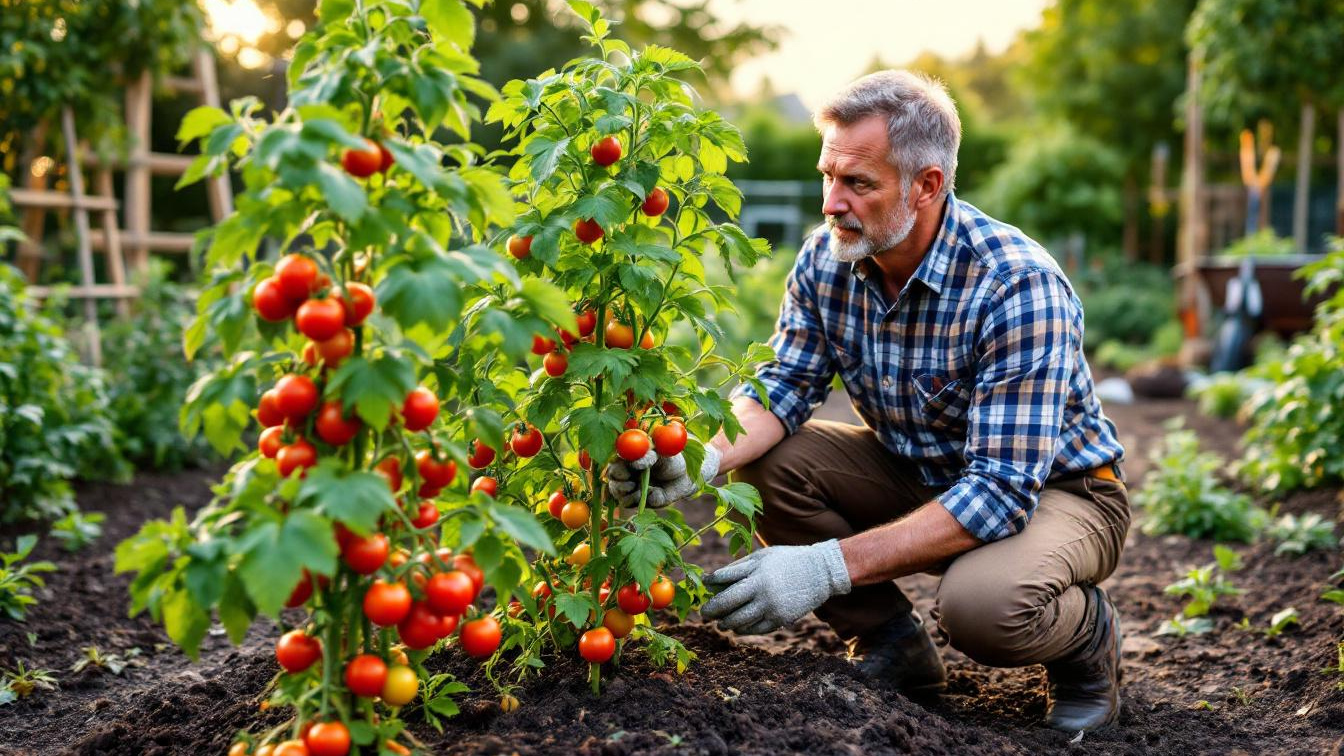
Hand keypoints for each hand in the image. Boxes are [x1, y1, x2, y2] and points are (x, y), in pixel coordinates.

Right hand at [606, 445, 720, 508]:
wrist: (683, 477)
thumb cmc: (672, 460)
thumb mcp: (662, 454)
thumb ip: (649, 457)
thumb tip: (635, 462)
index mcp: (628, 457)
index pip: (614, 461)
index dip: (617, 467)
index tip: (627, 471)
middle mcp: (624, 471)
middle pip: (611, 479)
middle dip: (619, 483)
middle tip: (632, 484)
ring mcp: (628, 486)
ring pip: (616, 493)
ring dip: (628, 493)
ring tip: (642, 489)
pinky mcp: (634, 500)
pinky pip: (628, 503)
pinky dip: (639, 500)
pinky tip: (653, 493)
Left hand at [700, 539, 851, 634]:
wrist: (821, 572)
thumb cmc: (787, 560)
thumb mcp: (762, 557)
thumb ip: (738, 568)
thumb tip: (712, 580)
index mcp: (755, 571)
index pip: (724, 581)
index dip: (711, 586)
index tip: (704, 589)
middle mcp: (761, 590)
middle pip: (727, 604)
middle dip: (712, 610)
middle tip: (704, 613)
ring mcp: (771, 606)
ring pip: (739, 621)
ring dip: (726, 623)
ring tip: (721, 623)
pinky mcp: (781, 619)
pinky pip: (756, 629)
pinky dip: (744, 630)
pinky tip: (738, 628)